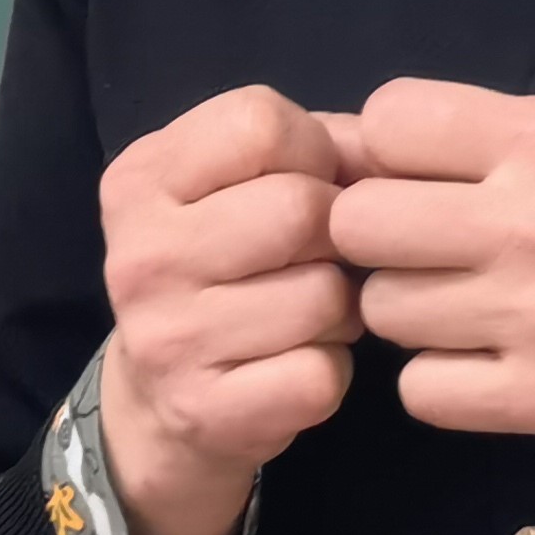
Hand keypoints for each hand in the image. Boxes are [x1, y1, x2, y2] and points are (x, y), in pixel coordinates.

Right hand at [94, 88, 365, 534]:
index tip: (308, 184)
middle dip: (334, 233)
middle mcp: (140, 255)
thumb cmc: (219, 267)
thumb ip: (315, 145)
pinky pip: (321, 373)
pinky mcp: (206, 411)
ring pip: (323, 295)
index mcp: (140, 179)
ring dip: (339, 307)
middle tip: (317, 258)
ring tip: (309, 314)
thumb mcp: (232, 185)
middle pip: (300, 208)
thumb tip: (394, 152)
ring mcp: (167, 339)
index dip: (312, 150)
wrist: (157, 399)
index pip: (259, 124)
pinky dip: (330, 370)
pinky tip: (297, 363)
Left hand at [324, 79, 534, 534]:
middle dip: (376, 230)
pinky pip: (420, 391)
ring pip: (381, 310)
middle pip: (358, 222)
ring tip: (461, 307)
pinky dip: (438, 380)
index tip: (415, 169)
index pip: (388, 119)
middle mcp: (527, 222)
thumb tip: (427, 142)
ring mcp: (530, 317)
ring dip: (408, 308)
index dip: (386, 144)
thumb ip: (529, 127)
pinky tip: (481, 363)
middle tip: (419, 246)